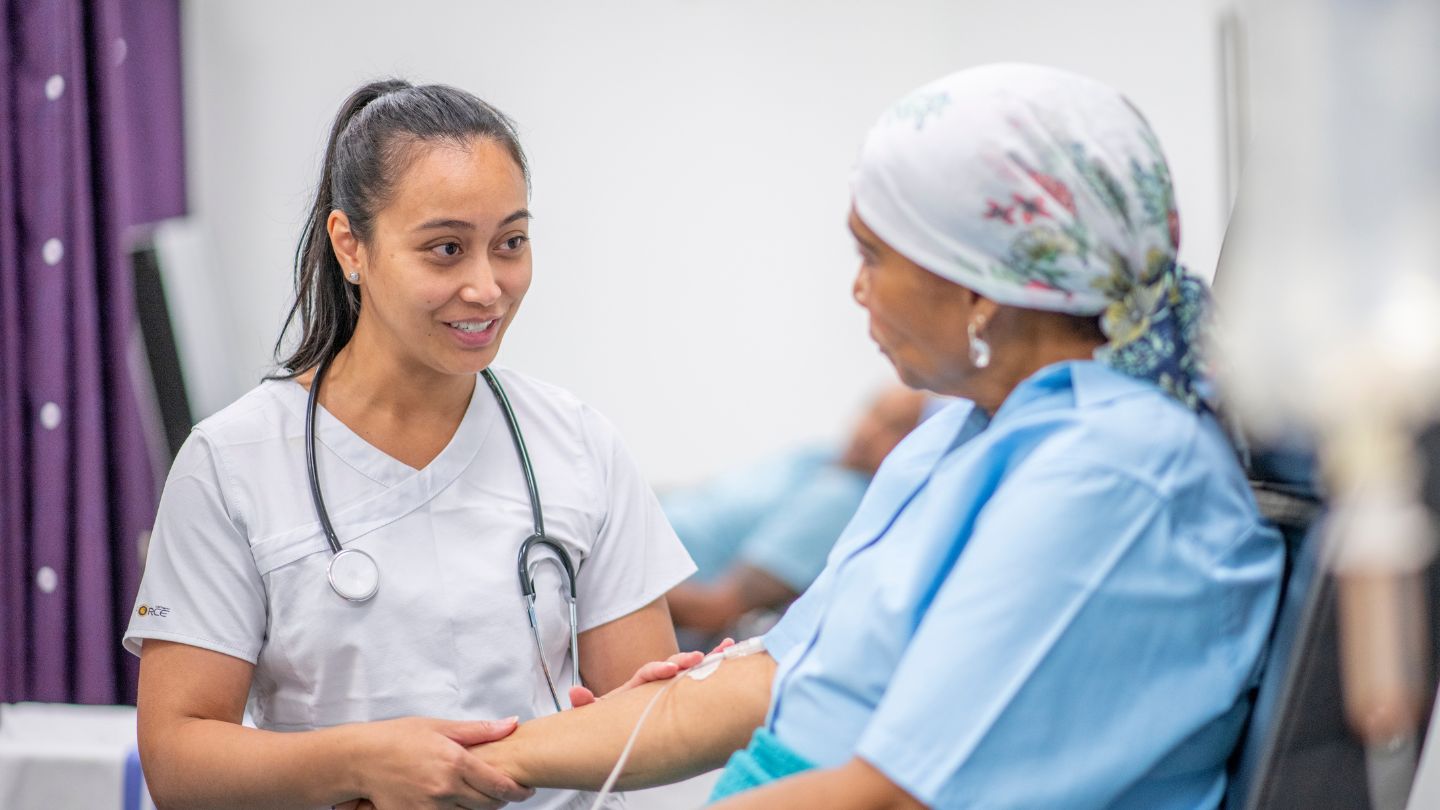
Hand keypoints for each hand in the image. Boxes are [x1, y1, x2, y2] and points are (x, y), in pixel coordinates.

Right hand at [336, 716, 534, 809]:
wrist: (362, 759)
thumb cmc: (399, 738)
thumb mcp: (441, 727)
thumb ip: (479, 730)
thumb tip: (512, 724)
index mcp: (455, 762)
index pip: (498, 784)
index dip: (518, 790)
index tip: (526, 790)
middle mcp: (445, 788)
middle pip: (489, 804)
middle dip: (501, 799)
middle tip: (506, 790)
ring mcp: (431, 807)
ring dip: (480, 807)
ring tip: (480, 793)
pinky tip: (456, 801)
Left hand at [568, 638, 735, 707]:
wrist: (621, 724)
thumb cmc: (613, 718)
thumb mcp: (601, 712)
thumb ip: (587, 703)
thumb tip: (576, 692)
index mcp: (639, 684)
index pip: (650, 672)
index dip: (658, 669)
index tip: (669, 670)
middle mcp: (657, 680)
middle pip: (673, 666)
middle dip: (684, 661)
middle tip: (696, 658)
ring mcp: (672, 685)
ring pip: (691, 669)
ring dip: (707, 658)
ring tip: (725, 649)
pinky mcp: (685, 691)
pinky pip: (702, 676)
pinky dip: (716, 661)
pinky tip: (730, 650)